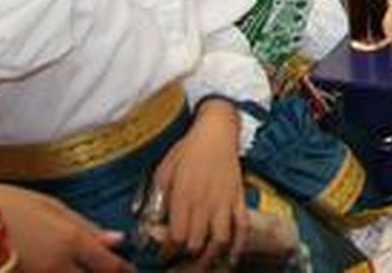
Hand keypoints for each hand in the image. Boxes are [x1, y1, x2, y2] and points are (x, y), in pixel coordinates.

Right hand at [0, 180, 129, 270]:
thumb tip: (118, 240)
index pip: (111, 267)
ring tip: (73, 264)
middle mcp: (57, 268)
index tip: (130, 270)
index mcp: (71, 242)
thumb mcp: (51, 206)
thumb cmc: (6, 204)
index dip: (125, 271)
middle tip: (97, 264)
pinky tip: (54, 267)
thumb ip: (86, 226)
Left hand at [151, 100, 246, 265]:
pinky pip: (243, 226)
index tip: (162, 255)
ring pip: (220, 240)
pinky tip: (233, 258)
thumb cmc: (187, 150)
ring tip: (202, 264)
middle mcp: (205, 202)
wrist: (217, 132)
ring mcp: (225, 202)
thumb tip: (149, 222)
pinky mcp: (239, 199)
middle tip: (179, 260)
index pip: (175, 236)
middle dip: (186, 257)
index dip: (168, 251)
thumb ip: (156, 198)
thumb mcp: (163, 171)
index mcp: (184, 196)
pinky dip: (239, 245)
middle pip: (196, 243)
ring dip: (211, 256)